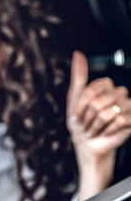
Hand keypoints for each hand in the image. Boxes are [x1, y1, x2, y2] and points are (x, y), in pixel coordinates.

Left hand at [67, 51, 130, 199]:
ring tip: (95, 129)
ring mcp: (127, 106)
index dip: (83, 102)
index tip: (78, 113)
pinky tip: (106, 133)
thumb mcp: (74, 99)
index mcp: (106, 88)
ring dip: (95, 125)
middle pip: (99, 99)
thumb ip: (79, 76)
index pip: (95, 86)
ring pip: (108, 111)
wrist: (88, 146)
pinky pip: (120, 120)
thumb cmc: (81, 125)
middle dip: (87, 116)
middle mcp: (119, 94)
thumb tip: (78, 53)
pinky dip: (107, 130)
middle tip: (86, 124)